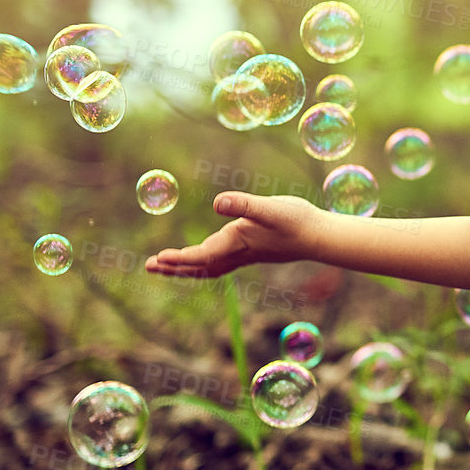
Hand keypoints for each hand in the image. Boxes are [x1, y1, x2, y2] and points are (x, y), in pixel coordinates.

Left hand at [145, 192, 323, 278]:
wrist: (320, 236)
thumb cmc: (297, 221)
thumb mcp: (270, 208)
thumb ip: (244, 205)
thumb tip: (218, 203)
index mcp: (238, 242)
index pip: (202, 255)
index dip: (180, 258)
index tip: (158, 258)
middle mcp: (239, 252)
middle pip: (200, 266)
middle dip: (174, 267)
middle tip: (149, 266)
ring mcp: (246, 254)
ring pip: (209, 266)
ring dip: (186, 267)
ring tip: (166, 264)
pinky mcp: (253, 251)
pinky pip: (220, 262)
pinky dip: (203, 262)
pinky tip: (202, 255)